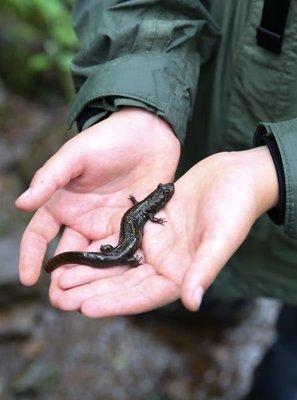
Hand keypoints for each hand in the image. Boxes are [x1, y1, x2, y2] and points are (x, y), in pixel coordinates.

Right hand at [15, 107, 179, 304]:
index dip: (31, 255)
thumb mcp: (74, 156)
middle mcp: (83, 219)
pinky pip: (124, 250)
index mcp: (62, 203)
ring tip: (85, 303)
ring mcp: (108, 224)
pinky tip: (119, 287)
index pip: (40, 234)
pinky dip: (119, 268)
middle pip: (68, 254)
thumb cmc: (107, 139)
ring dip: (90, 280)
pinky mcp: (132, 226)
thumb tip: (20, 203)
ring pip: (95, 258)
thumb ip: (49, 178)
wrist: (148, 133)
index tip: (28, 278)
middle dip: (63, 278)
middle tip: (60, 302)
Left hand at [52, 146, 277, 316]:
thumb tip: (192, 303)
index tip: (86, 308)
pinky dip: (100, 246)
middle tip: (60, 299)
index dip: (116, 303)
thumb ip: (204, 269)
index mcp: (184, 273)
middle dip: (93, 291)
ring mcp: (157, 246)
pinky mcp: (150, 227)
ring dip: (91, 272)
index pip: (146, 295)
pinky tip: (78, 249)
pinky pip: (120, 240)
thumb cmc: (236, 206)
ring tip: (60, 279)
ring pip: (118, 263)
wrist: (235, 175)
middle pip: (125, 284)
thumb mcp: (221, 236)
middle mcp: (167, 264)